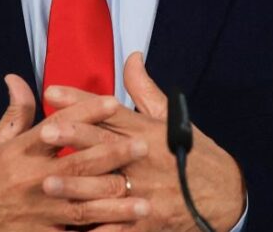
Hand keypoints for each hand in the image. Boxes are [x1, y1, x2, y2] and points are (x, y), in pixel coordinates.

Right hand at [0, 74, 151, 230]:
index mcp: (20, 152)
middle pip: (78, 164)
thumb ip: (14, 114)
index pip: (58, 127)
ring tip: (144, 200)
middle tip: (142, 147)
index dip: (86, 112)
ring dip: (115, 204)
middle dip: (113, 155)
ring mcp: (36, 211)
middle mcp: (30, 179)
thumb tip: (17, 79)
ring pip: (82, 205)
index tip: (113, 102)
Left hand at [42, 54, 245, 231]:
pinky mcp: (151, 220)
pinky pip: (121, 225)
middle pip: (104, 145)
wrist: (227, 194)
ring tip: (48, 182)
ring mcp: (147, 191)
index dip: (81, 100)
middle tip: (45, 132)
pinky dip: (100, 229)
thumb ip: (144, 90)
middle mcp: (144, 158)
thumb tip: (131, 57)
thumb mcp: (171, 118)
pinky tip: (74, 230)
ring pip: (106, 187)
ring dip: (77, 186)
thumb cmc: (194, 153)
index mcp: (147, 131)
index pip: (109, 111)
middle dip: (75, 137)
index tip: (52, 91)